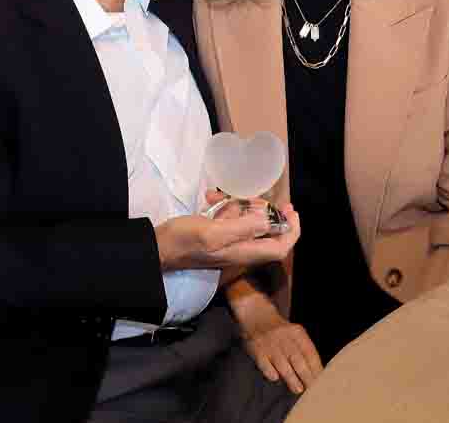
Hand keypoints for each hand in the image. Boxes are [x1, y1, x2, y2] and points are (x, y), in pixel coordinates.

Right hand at [155, 201, 298, 270]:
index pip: (280, 247)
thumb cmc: (185, 241)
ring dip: (239, 205)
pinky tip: (210, 197)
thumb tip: (269, 218)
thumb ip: (243, 227)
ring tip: (223, 196)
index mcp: (244, 252)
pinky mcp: (215, 235)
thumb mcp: (214, 232)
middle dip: (264, 212)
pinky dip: (223, 206)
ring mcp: (227, 242)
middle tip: (255, 198)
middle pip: (266, 232)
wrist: (157, 247)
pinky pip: (228, 218)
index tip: (291, 211)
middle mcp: (240, 249)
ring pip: (247, 221)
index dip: (291, 231)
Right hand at [242, 314, 322, 394]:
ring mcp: (270, 344)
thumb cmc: (281, 330)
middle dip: (306, 377)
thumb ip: (305, 349)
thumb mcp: (295, 333)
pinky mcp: (257, 350)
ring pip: (283, 365)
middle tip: (311, 389)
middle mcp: (284, 337)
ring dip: (292, 379)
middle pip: (298, 360)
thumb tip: (316, 372)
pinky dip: (271, 373)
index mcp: (297, 332)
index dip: (316, 369)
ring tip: (297, 389)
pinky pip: (266, 365)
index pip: (310, 353)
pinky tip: (276, 378)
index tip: (321, 381)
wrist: (256, 315)